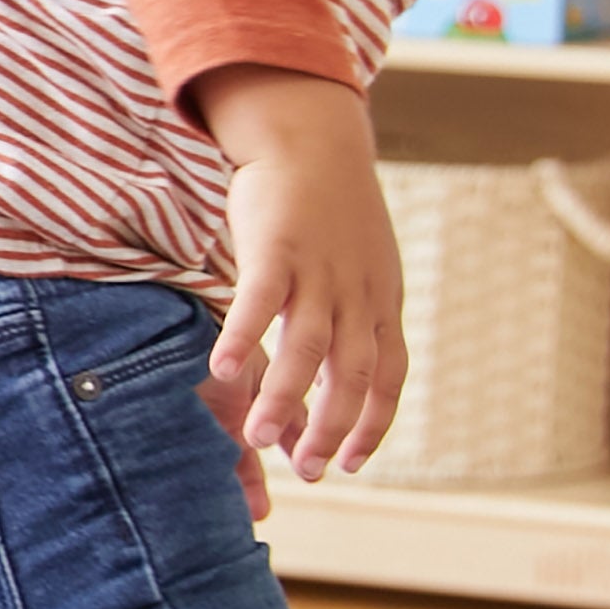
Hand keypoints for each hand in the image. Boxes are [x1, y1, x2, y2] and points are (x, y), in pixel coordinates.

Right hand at [190, 65, 404, 481]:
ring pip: (307, 347)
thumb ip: (351, 321)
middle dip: (330, 428)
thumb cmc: (331, 211)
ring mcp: (318, 270)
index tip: (349, 465)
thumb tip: (336, 379)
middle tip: (306, 470)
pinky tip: (220, 371)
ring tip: (257, 439)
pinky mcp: (276, 246)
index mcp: (381, 302)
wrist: (313, 137)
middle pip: (351, 375)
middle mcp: (357, 293)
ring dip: (284, 398)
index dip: (372, 426)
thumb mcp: (360, 269)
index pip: (389, 379)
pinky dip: (241, 337)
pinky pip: (259, 301)